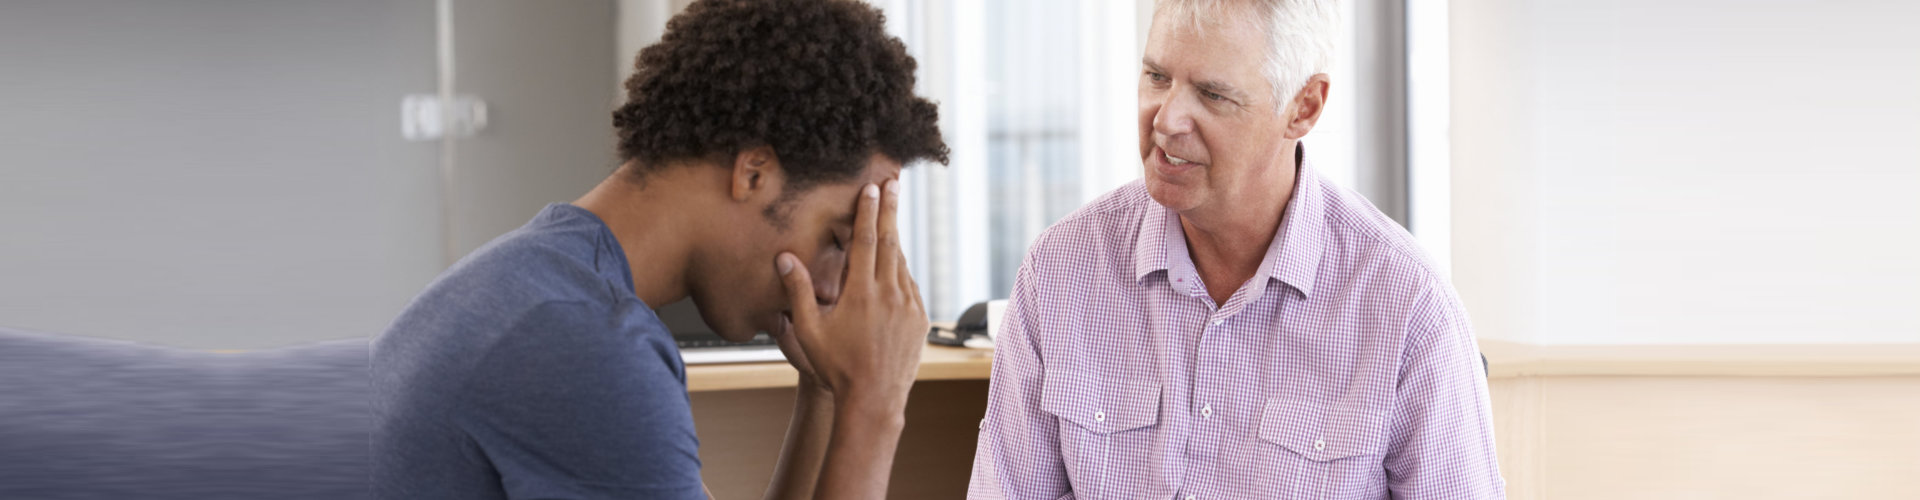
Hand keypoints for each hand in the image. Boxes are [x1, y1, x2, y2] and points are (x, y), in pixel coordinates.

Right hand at [775, 180, 927, 407]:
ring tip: (890, 221)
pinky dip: (901, 271)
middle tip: (893, 184)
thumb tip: (784, 257)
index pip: (865, 241)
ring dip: (895, 240)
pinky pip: (910, 286)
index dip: (868, 212)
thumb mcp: (809, 330)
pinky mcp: (920, 320)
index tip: (873, 188)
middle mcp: (890, 294)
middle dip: (890, 211)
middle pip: (890, 242)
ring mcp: (909, 306)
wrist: (874, 401)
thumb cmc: (836, 367)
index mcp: (861, 293)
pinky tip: (895, 267)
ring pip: (902, 264)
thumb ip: (798, 291)